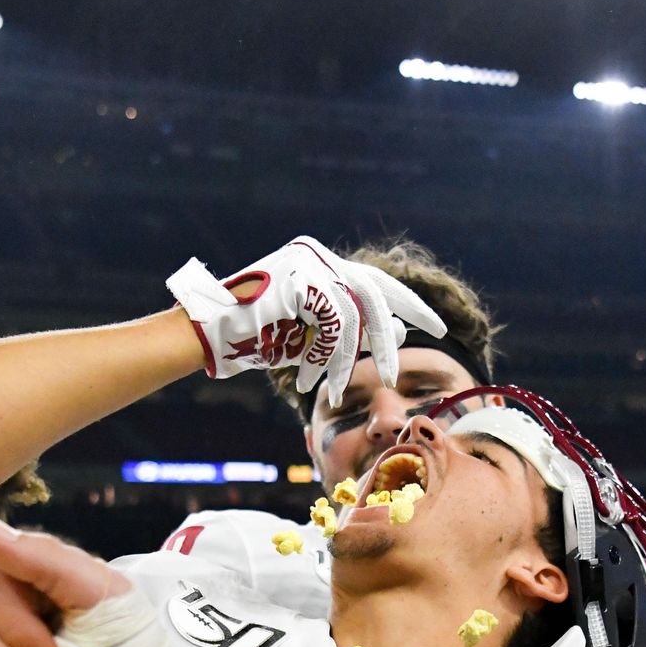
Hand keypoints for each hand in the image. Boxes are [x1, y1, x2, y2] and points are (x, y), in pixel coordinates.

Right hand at [167, 236, 446, 409]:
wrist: (206, 333)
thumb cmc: (255, 337)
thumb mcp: (313, 334)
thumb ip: (354, 329)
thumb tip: (402, 331)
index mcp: (322, 260)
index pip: (377, 279)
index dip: (410, 303)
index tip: (439, 326)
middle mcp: (319, 254)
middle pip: (375, 293)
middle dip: (395, 330)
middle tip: (410, 364)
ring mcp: (308, 261)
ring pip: (354, 315)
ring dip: (347, 361)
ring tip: (335, 393)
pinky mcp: (300, 277)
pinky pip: (332, 324)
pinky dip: (323, 358)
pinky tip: (308, 380)